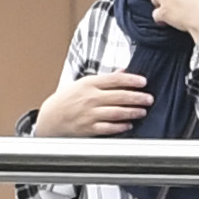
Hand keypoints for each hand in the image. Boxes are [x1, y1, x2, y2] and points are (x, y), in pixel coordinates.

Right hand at [31, 70, 149, 138]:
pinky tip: (128, 125)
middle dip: (137, 97)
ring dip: (132, 112)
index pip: (115, 79)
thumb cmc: (66, 100)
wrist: (49, 118)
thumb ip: (105, 79)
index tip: (143, 82)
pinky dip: (120, 126)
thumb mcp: (83, 83)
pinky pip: (108, 127)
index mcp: (89, 84)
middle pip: (119, 96)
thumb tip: (123, 71)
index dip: (132, 80)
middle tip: (149, 98)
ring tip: (142, 111)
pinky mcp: (88, 128)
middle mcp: (89, 98)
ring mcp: (89, 114)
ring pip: (116, 112)